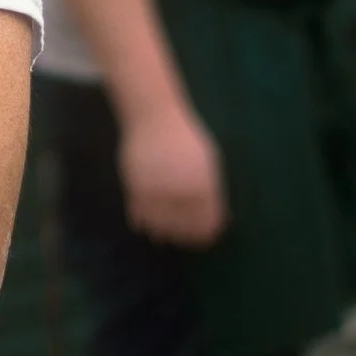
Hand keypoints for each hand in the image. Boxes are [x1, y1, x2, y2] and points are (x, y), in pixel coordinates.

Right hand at [118, 96, 227, 246]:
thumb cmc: (186, 138)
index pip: (206, 224)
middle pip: (183, 231)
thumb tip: (220, 220)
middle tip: (181, 236)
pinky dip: (143, 222)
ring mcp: (157, 191)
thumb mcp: (208, 163)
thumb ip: (212, 193)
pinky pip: (139, 217)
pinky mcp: (135, 188)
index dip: (205, 235)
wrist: (155, 116)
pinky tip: (147, 219)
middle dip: (184, 237)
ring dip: (162, 232)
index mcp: (203, 186)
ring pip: (159, 228)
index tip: (203, 238)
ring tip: (163, 230)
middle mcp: (181, 192)